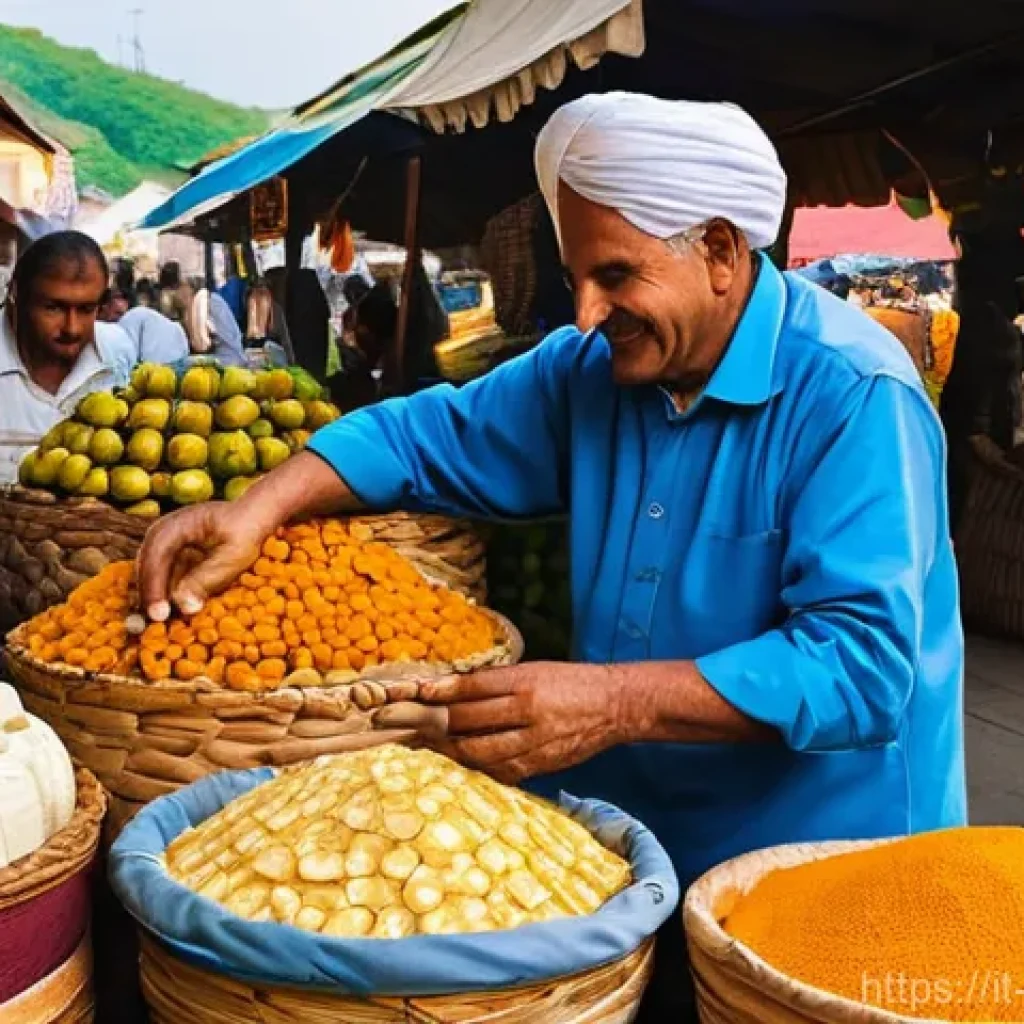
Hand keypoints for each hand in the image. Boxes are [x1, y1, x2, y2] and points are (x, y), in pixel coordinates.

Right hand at [135, 501, 271, 620]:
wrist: (252, 519)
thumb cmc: (246, 533)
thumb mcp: (232, 556)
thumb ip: (207, 579)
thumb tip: (184, 607)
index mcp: (174, 526)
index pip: (155, 557)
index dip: (154, 588)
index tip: (159, 615)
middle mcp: (161, 534)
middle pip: (147, 569)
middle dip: (152, 599)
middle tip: (158, 627)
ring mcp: (163, 547)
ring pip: (152, 578)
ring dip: (158, 601)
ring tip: (166, 626)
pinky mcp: (171, 560)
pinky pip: (163, 581)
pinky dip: (168, 598)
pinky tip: (174, 617)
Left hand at [418, 662, 629, 783]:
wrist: (613, 705)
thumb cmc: (570, 682)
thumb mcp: (535, 670)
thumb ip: (498, 682)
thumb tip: (455, 690)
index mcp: (524, 681)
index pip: (473, 687)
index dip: (441, 690)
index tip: (418, 692)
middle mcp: (527, 711)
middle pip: (469, 720)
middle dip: (437, 722)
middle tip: (414, 723)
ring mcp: (533, 742)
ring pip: (479, 751)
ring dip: (451, 749)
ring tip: (432, 745)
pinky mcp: (540, 764)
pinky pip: (499, 770)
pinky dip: (478, 766)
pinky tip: (464, 761)